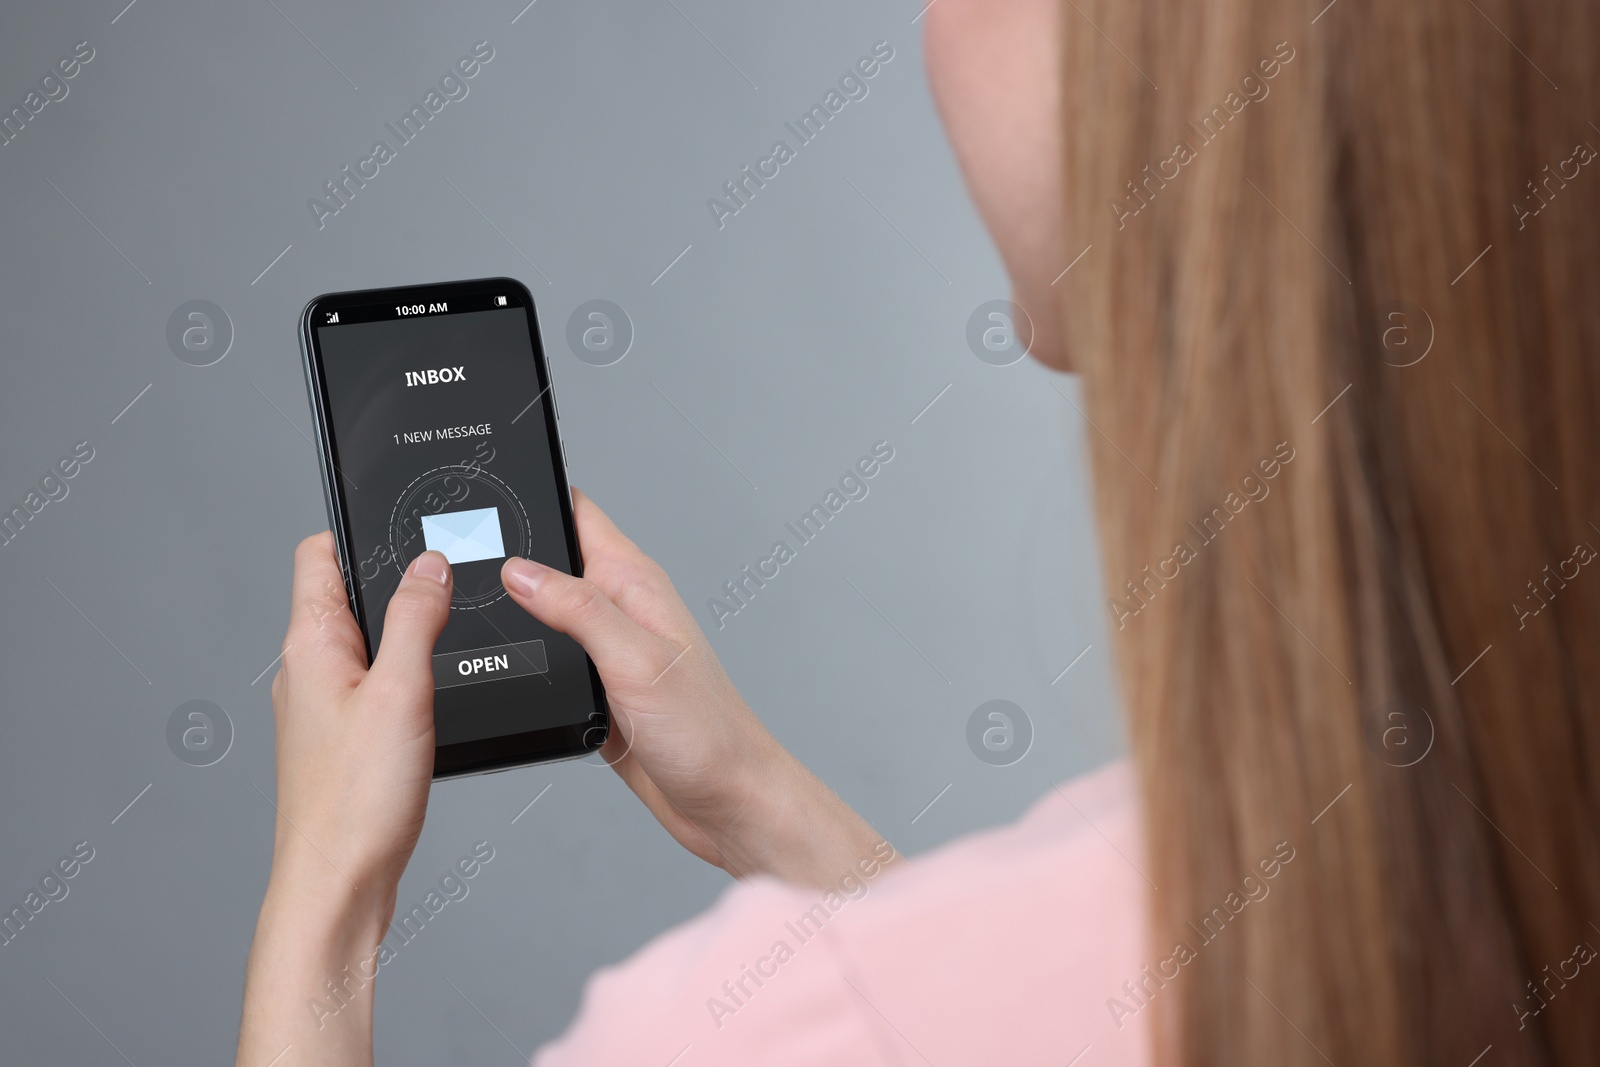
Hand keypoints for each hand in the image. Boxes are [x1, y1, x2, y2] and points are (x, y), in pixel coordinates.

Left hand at [268, 533, 451, 899]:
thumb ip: (414, 619)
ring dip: (404, 629)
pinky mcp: (343, 738)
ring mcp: (322, 706)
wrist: (338, 884)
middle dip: (395, 577)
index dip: (359, 528)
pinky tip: (438, 694)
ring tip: (449, 634)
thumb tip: (429, 564)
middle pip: (346, 594)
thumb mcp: (400, 692)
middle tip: (448, 577)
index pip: (318, 555)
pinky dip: (406, 672)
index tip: (406, 521)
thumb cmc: (356, 801)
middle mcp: (307, 670)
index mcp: (311, 645)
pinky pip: (373, 682)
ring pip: (364, 640)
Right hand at [501, 489, 892, 887]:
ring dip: (514, 614)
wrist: (727, 803)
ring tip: (466, 612)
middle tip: (457, 557)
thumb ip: (579, 610)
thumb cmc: (707, 733)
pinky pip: (550, 665)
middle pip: (552, 561)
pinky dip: (527, 665)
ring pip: (545, 616)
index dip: (538, 496)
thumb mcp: (636, 660)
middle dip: (509, 555)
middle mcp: (621, 612)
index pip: (579, 514)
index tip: (491, 490)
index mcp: (635, 585)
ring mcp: (608, 653)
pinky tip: (503, 672)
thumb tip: (521, 570)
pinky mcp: (598, 693)